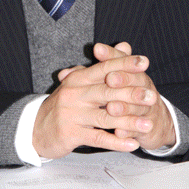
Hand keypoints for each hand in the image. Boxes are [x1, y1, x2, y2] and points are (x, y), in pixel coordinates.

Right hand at [32, 42, 174, 158]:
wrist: (36, 128)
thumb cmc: (65, 104)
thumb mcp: (80, 82)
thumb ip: (104, 65)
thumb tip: (125, 45)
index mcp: (78, 78)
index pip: (104, 68)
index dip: (124, 64)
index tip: (145, 63)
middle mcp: (74, 94)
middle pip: (107, 92)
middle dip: (132, 94)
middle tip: (152, 97)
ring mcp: (72, 115)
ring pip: (106, 117)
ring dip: (129, 122)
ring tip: (148, 124)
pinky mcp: (71, 134)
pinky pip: (98, 138)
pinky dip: (117, 142)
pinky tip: (133, 144)